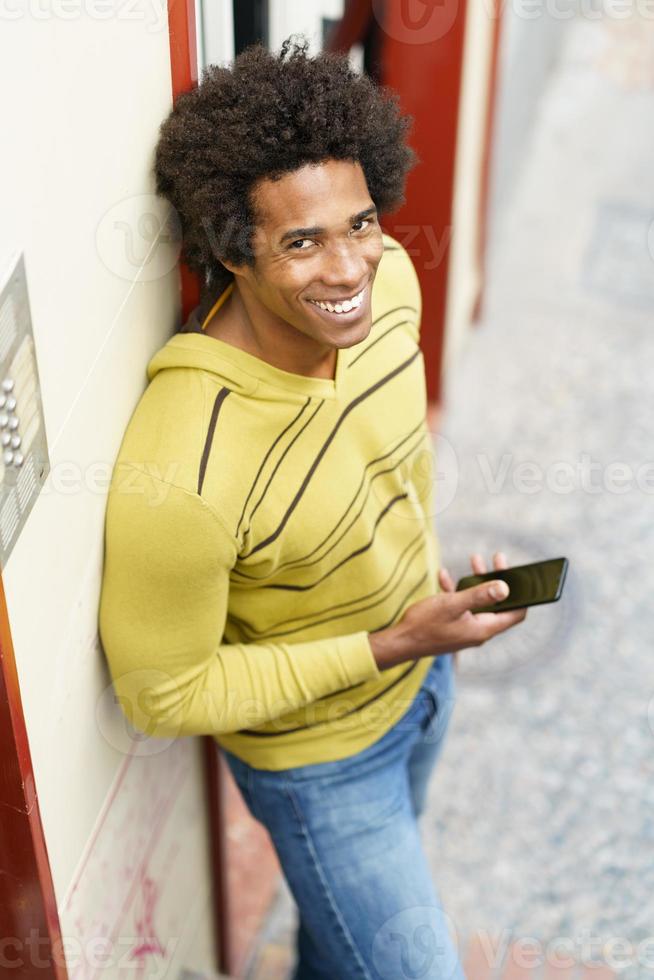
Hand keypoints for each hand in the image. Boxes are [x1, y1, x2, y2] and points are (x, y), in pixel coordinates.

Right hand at [437, 551, 527, 672]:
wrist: (400, 642)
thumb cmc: (425, 624)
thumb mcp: (453, 604)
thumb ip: (479, 595)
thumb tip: (505, 587)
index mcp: (484, 628)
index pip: (516, 613)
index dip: (522, 593)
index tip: (516, 572)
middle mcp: (479, 631)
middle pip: (498, 604)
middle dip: (498, 580)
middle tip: (495, 559)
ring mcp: (466, 629)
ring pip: (479, 602)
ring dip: (477, 581)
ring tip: (474, 560)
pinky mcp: (453, 626)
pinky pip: (461, 606)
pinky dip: (457, 590)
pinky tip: (444, 576)